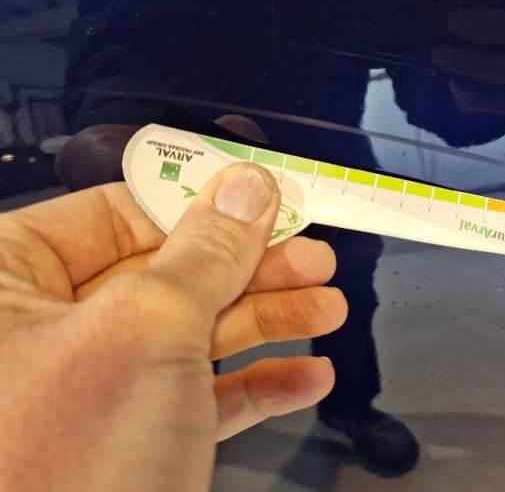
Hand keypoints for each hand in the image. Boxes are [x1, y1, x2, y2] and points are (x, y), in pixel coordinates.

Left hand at [0, 164, 346, 491]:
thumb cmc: (57, 476)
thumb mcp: (147, 332)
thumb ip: (205, 252)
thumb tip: (245, 189)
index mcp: (7, 283)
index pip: (119, 211)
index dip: (205, 201)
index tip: (269, 198)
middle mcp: (41, 331)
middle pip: (168, 271)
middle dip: (251, 267)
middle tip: (312, 256)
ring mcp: (90, 389)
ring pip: (190, 331)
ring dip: (266, 319)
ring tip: (325, 306)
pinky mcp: (127, 440)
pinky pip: (198, 394)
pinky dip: (255, 384)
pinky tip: (303, 374)